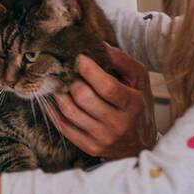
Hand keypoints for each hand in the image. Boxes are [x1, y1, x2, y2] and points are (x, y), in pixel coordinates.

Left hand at [52, 44, 155, 158]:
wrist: (140, 145)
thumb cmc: (139, 107)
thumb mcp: (140, 82)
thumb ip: (123, 61)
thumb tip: (101, 46)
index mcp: (133, 105)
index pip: (106, 86)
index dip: (89, 69)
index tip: (79, 57)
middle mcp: (118, 124)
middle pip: (84, 97)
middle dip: (72, 80)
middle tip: (68, 70)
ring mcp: (102, 138)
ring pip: (70, 111)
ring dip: (60, 92)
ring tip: (60, 82)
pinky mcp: (89, 147)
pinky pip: (63, 126)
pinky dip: (53, 110)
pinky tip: (54, 98)